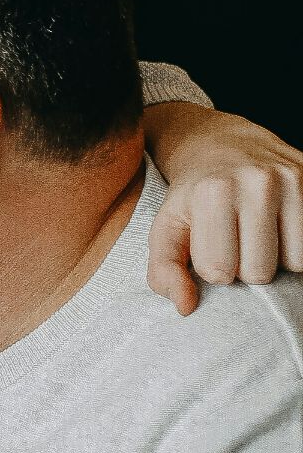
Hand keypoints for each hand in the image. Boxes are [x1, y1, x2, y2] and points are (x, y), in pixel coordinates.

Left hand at [144, 104, 302, 315]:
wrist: (221, 144)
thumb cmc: (193, 195)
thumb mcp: (167, 227)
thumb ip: (164, 270)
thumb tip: (185, 308)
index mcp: (213, 192)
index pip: (219, 271)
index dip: (212, 267)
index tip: (209, 247)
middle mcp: (257, 182)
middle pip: (260, 272)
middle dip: (245, 267)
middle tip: (236, 241)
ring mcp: (293, 179)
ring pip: (296, 262)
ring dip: (277, 259)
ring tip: (258, 235)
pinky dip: (298, 246)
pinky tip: (280, 229)